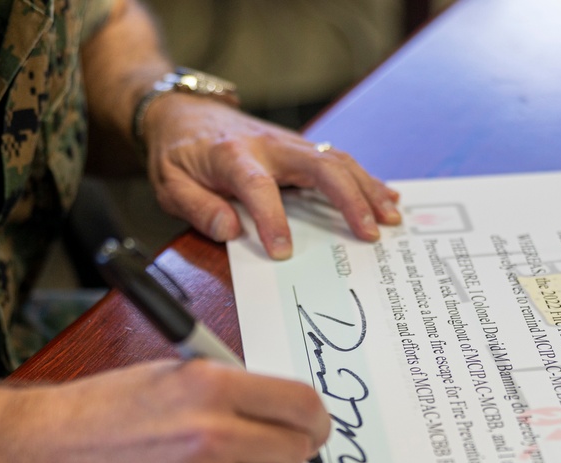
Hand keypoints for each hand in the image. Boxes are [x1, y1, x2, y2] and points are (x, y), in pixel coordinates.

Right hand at [18, 360, 329, 462]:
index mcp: (208, 386)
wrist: (42, 458)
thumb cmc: (97, 413)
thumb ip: (229, 384)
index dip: (314, 417)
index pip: (301, 403)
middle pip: (298, 446)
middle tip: (268, 449)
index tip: (310, 426)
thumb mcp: (167, 372)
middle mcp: (212, 433)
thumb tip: (281, 405)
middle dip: (290, 446)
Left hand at [143, 95, 400, 259]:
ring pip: (337, 160)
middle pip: (319, 166)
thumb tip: (230, 231)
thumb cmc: (177, 152)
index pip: (258, 188)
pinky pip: (337, 160)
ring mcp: (288, 143)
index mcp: (232, 156)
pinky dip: (364, 179)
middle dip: (350, 199)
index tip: (283, 252)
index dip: (272, 220)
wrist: (183, 111)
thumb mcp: (170, 185)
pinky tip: (387, 196)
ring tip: (391, 217)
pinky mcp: (298, 148)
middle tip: (371, 232)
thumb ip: (198, 209)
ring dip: (367, 188)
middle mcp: (268, 145)